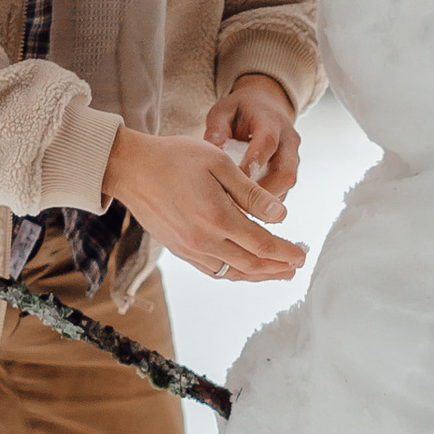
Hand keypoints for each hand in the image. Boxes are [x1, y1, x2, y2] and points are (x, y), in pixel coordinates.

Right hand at [102, 126, 301, 280]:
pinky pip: (212, 271)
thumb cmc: (175, 158)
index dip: (286, 252)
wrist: (130, 168)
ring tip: (277, 273)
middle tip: (296, 266)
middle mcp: (204, 240)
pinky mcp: (179, 250)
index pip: (262, 245)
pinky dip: (233, 273)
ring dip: (258, 275)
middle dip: (277, 268)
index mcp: (218, 217)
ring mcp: (189, 249)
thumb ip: (251, 193)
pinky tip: (244, 269)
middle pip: (250, 265)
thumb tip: (281, 216)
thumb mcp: (219, 164)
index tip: (302, 254)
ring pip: (231, 273)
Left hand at [206, 72, 302, 200]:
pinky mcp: (290, 170)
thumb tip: (212, 149)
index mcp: (271, 121)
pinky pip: (283, 190)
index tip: (233, 182)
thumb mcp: (224, 110)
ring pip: (286, 184)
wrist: (265, 107)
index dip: (253, 164)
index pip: (267, 144)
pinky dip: (266, 202)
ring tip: (239, 212)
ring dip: (265, 200)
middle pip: (284, 171)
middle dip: (262, 192)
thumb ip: (217, 127)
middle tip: (236, 206)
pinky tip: (245, 210)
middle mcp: (288, 140)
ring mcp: (293, 157)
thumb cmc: (240, 111)